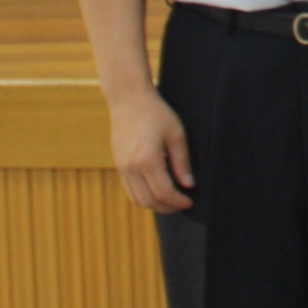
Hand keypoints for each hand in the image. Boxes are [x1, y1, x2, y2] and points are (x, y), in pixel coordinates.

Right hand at [108, 87, 193, 212]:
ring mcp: (122, 168)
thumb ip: (182, 162)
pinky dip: (143, 197)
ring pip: (137, 199)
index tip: (189, 201)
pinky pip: (130, 190)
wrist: (128, 100)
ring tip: (171, 201)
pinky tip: (156, 191)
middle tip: (182, 204)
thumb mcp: (176, 134)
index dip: (178, 201)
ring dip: (154, 205)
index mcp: (147, 160)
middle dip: (168, 207)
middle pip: (149, 201)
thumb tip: (188, 185)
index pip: (164, 192)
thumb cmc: (156, 113)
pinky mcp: (118, 165)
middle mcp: (131, 168)